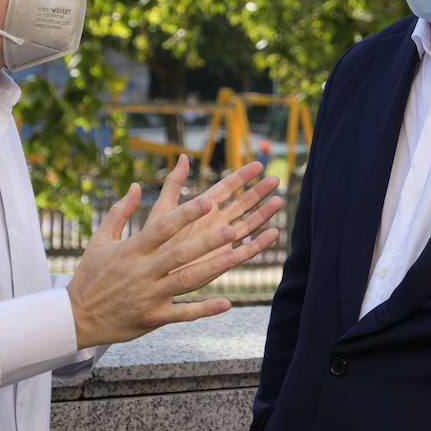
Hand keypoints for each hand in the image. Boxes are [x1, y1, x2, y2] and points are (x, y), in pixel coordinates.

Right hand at [66, 155, 281, 347]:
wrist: (76, 317)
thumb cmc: (90, 275)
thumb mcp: (100, 241)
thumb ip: (120, 212)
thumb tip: (137, 186)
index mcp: (131, 250)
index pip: (162, 228)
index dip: (185, 215)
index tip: (207, 201)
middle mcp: (142, 272)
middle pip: (179, 254)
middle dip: (206, 241)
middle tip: (231, 227)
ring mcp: (149, 296)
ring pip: (186, 281)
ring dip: (212, 269)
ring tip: (236, 256)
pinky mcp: (153, 318)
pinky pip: (183, 314)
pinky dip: (205, 310)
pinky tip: (226, 303)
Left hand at [146, 155, 282, 264]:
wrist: (150, 274)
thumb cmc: (152, 243)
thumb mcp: (162, 210)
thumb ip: (173, 184)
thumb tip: (184, 156)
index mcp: (202, 208)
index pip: (226, 188)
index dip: (242, 176)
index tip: (258, 164)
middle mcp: (215, 223)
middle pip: (241, 204)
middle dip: (259, 192)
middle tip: (276, 179)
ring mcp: (220, 242)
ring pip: (247, 224)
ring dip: (263, 213)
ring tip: (279, 200)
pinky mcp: (222, 261)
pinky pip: (245, 251)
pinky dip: (259, 243)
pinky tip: (273, 233)